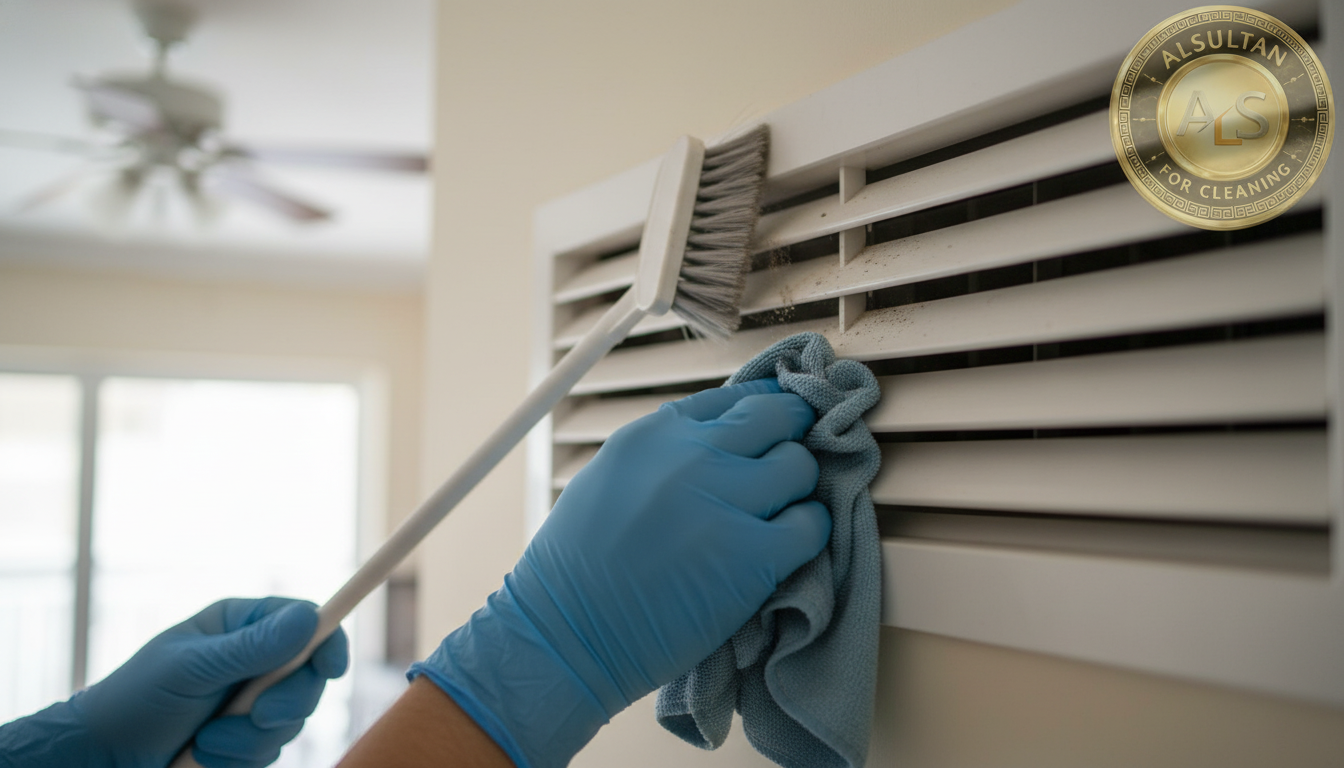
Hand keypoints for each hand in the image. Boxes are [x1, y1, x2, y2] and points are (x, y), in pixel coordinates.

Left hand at [0, 597, 348, 767]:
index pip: (305, 623)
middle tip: (256, 716)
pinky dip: (241, 758)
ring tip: (206, 742)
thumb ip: (251, 648)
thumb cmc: (134, 700)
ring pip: (293, 720)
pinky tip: (204, 755)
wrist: (103, 758)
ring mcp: (252, 701)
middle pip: (310, 676)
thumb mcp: (191, 668)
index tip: (331, 668)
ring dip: (252, 739)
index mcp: (240, 625)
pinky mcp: (248, 739)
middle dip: (285, 703)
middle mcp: (254, 660)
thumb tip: (309, 618)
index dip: (327, 643)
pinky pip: (272, 750)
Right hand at [412, 379, 830, 767]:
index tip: (776, 428)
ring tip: (779, 514)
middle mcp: (692, 455)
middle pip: (779, 416)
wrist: (565, 637)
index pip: (736, 396)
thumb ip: (665, 453)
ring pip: (801, 466)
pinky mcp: (753, 554)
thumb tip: (721, 443)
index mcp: (655, 433)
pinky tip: (785, 548)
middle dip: (791, 438)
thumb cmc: (577, 571)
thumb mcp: (610, 478)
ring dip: (798, 490)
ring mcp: (725, 501)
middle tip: (787, 467)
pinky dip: (807, 533)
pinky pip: (811, 524)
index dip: (765, 411)